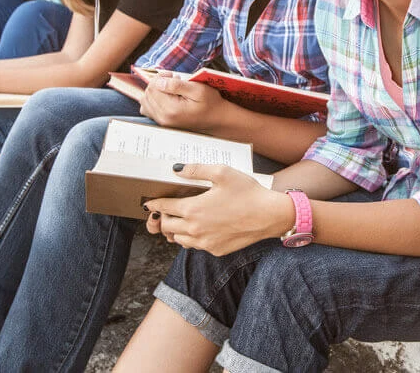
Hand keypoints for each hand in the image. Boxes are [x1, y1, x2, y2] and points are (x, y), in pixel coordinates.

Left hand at [138, 75, 231, 131]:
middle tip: (172, 79)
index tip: (172, 75)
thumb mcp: (198, 89)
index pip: (153, 88)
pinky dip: (152, 100)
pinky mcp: (162, 122)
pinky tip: (163, 96)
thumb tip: (159, 82)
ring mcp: (162, 122)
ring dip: (154, 91)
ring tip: (168, 88)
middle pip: (147, 94)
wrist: (216, 119)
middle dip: (156, 83)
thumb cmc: (210, 103)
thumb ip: (177, 85)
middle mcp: (164, 118)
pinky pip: (147, 109)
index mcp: (171, 109)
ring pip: (145, 101)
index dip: (160, 77)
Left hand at [143, 164, 290, 255]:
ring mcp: (205, 242)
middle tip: (167, 210)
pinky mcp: (215, 250)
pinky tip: (200, 228)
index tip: (150, 202)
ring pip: (178, 240)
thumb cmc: (247, 192)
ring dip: (176, 230)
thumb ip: (197, 170)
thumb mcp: (222, 173)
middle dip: (164, 217)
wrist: (269, 215)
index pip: (164, 207)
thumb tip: (177, 169)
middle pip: (166, 226)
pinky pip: (195, 246)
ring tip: (182, 220)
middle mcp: (195, 229)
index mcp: (194, 209)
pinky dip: (192, 239)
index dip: (155, 204)